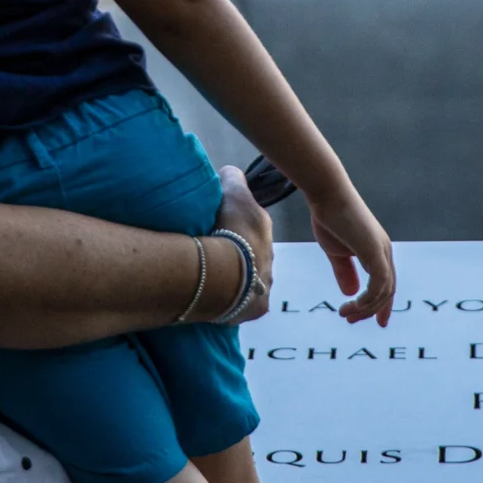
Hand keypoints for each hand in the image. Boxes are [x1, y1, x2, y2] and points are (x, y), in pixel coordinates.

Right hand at [213, 163, 274, 322]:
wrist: (223, 276)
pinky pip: (243, 302)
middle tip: (212, 251)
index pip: (250, 222)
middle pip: (252, 251)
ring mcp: (265, 285)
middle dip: (237, 251)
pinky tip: (216, 297)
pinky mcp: (256, 309)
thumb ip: (232, 178)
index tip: (217, 224)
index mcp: (264, 229)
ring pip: (250, 278)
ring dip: (235, 276)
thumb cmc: (228, 231)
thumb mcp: (230, 193)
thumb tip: (230, 173)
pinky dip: (232, 299)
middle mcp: (270, 257)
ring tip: (212, 276)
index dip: (234, 222)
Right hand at [307, 188, 394, 326]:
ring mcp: (382, 251)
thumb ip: (345, 271)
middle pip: (388, 291)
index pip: (386, 284)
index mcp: (378, 251)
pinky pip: (379, 284)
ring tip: (345, 314)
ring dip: (365, 308)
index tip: (378, 322)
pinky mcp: (375, 252)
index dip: (382, 305)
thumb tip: (351, 293)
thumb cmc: (330, 218)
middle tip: (350, 321)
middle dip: (372, 310)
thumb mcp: (336, 251)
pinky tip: (352, 303)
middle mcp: (385, 252)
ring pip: (384, 291)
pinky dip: (368, 299)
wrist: (326, 195)